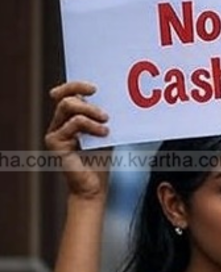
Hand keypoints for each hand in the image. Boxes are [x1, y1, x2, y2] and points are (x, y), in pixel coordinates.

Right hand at [45, 82, 111, 199]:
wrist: (94, 186)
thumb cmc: (100, 160)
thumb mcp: (104, 133)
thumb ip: (102, 118)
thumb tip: (115, 98)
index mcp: (68, 119)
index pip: (65, 94)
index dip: (76, 85)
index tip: (94, 88)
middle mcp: (58, 123)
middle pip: (65, 96)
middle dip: (86, 97)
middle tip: (105, 110)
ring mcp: (54, 132)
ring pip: (69, 106)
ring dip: (91, 110)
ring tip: (106, 122)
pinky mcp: (55, 142)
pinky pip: (73, 123)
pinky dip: (92, 125)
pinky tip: (104, 133)